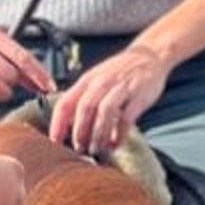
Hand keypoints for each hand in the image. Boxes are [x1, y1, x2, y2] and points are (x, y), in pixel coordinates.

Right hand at [0, 22, 53, 105]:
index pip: (23, 58)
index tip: (49, 87)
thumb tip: (43, 83)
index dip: (38, 75)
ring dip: (3, 92)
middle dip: (14, 82)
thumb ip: (19, 62)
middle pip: (9, 74)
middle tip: (10, 81)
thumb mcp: (0, 44)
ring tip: (0, 88)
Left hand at [48, 43, 168, 155]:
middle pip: (84, 108)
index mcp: (87, 80)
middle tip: (79, 149)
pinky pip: (127, 117)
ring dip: (98, 134)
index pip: (65, 103)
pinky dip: (119, 133)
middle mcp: (102, 82)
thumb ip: (82, 98)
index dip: (57, 124)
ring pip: (104, 112)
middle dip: (79, 132)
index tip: (54, 142)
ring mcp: (121, 87)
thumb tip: (66, 125)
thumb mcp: (96, 79)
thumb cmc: (119, 72)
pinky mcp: (139, 95)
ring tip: (96, 149)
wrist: (150, 55)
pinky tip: (115, 143)